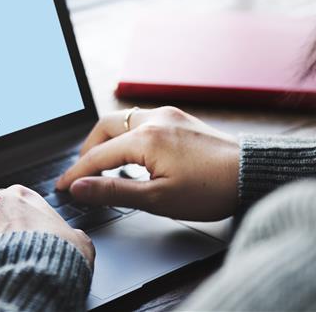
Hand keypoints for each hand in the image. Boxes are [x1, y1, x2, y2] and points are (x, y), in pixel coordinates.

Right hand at [56, 106, 239, 220]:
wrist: (252, 173)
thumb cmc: (211, 189)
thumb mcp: (158, 199)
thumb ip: (114, 191)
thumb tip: (80, 188)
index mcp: (146, 138)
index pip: (97, 155)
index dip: (76, 173)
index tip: (62, 187)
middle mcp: (154, 119)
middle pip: (105, 127)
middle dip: (88, 149)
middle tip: (82, 174)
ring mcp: (169, 115)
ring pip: (123, 120)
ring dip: (108, 140)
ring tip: (104, 166)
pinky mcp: (180, 119)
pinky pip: (142, 121)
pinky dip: (127, 136)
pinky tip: (133, 156)